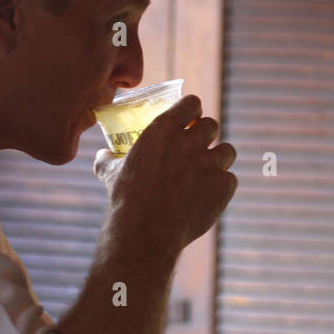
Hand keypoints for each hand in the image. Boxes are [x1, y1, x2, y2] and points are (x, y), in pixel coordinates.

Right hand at [94, 95, 237, 255]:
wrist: (146, 230)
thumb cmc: (126, 199)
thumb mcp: (111, 173)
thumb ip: (108, 159)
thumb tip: (103, 155)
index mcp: (163, 130)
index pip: (192, 103)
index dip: (193, 110)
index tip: (190, 119)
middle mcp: (189, 142)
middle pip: (212, 125)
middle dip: (207, 135)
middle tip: (198, 148)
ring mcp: (209, 163)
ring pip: (227, 151)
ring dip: (220, 159)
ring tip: (209, 171)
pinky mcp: (222, 185)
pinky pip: (230, 179)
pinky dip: (222, 187)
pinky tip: (210, 196)